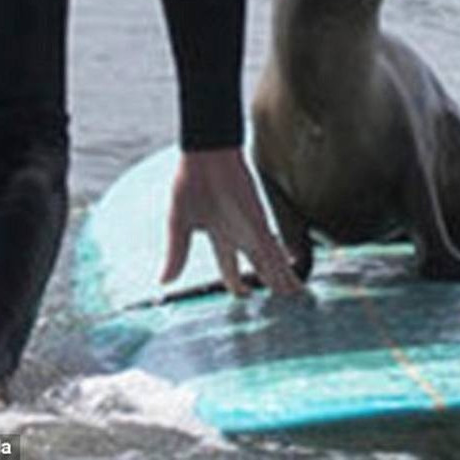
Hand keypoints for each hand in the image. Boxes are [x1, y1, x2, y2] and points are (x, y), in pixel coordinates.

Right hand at [162, 147, 303, 295]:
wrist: (205, 157)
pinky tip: (293, 282)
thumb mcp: (178, 224)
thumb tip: (164, 282)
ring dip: (282, 281)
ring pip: (271, 263)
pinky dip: (284, 269)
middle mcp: (240, 235)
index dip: (237, 284)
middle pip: (258, 267)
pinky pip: (274, 252)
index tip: (244, 297)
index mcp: (219, 235)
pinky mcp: (259, 224)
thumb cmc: (190, 183)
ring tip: (295, 297)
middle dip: (268, 284)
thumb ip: (176, 253)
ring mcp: (252, 230)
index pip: (230, 267)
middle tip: (281, 301)